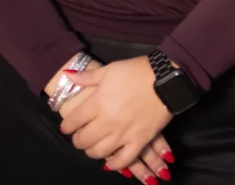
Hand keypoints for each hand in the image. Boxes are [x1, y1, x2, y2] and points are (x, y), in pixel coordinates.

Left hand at [58, 57, 174, 181]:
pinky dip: (114, 165)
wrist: (167, 78)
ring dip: (92, 151)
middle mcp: (107, 122)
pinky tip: (110, 162)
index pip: (73, 122)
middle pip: (83, 140)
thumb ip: (88, 76)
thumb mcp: (110, 69)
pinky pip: (123, 160)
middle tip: (80, 136)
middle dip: (77, 139)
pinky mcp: (139, 141)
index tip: (68, 126)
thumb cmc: (137, 71)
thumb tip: (68, 76)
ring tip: (93, 146)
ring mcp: (123, 134)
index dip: (67, 125)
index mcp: (97, 103)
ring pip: (99, 152)